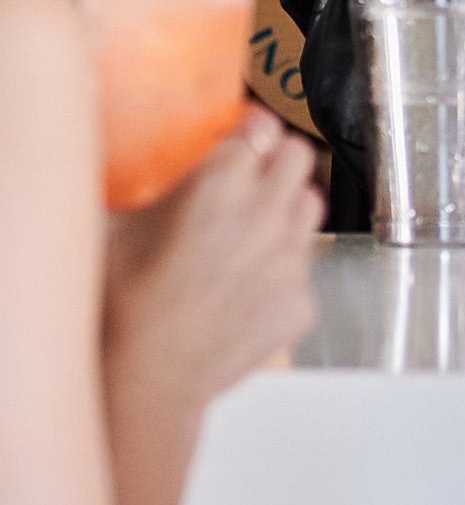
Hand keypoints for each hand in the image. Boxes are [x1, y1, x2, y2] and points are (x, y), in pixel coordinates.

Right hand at [103, 107, 322, 408]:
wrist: (144, 379)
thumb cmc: (123, 308)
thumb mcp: (112, 228)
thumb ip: (135, 189)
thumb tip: (123, 173)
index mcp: (222, 182)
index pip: (261, 125)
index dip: (251, 129)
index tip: (243, 134)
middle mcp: (267, 212)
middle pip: (299, 154)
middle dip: (279, 158)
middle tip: (256, 173)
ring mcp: (291, 258)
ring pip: (311, 206)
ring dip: (290, 208)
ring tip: (256, 226)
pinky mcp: (301, 301)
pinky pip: (305, 271)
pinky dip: (284, 272)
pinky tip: (250, 286)